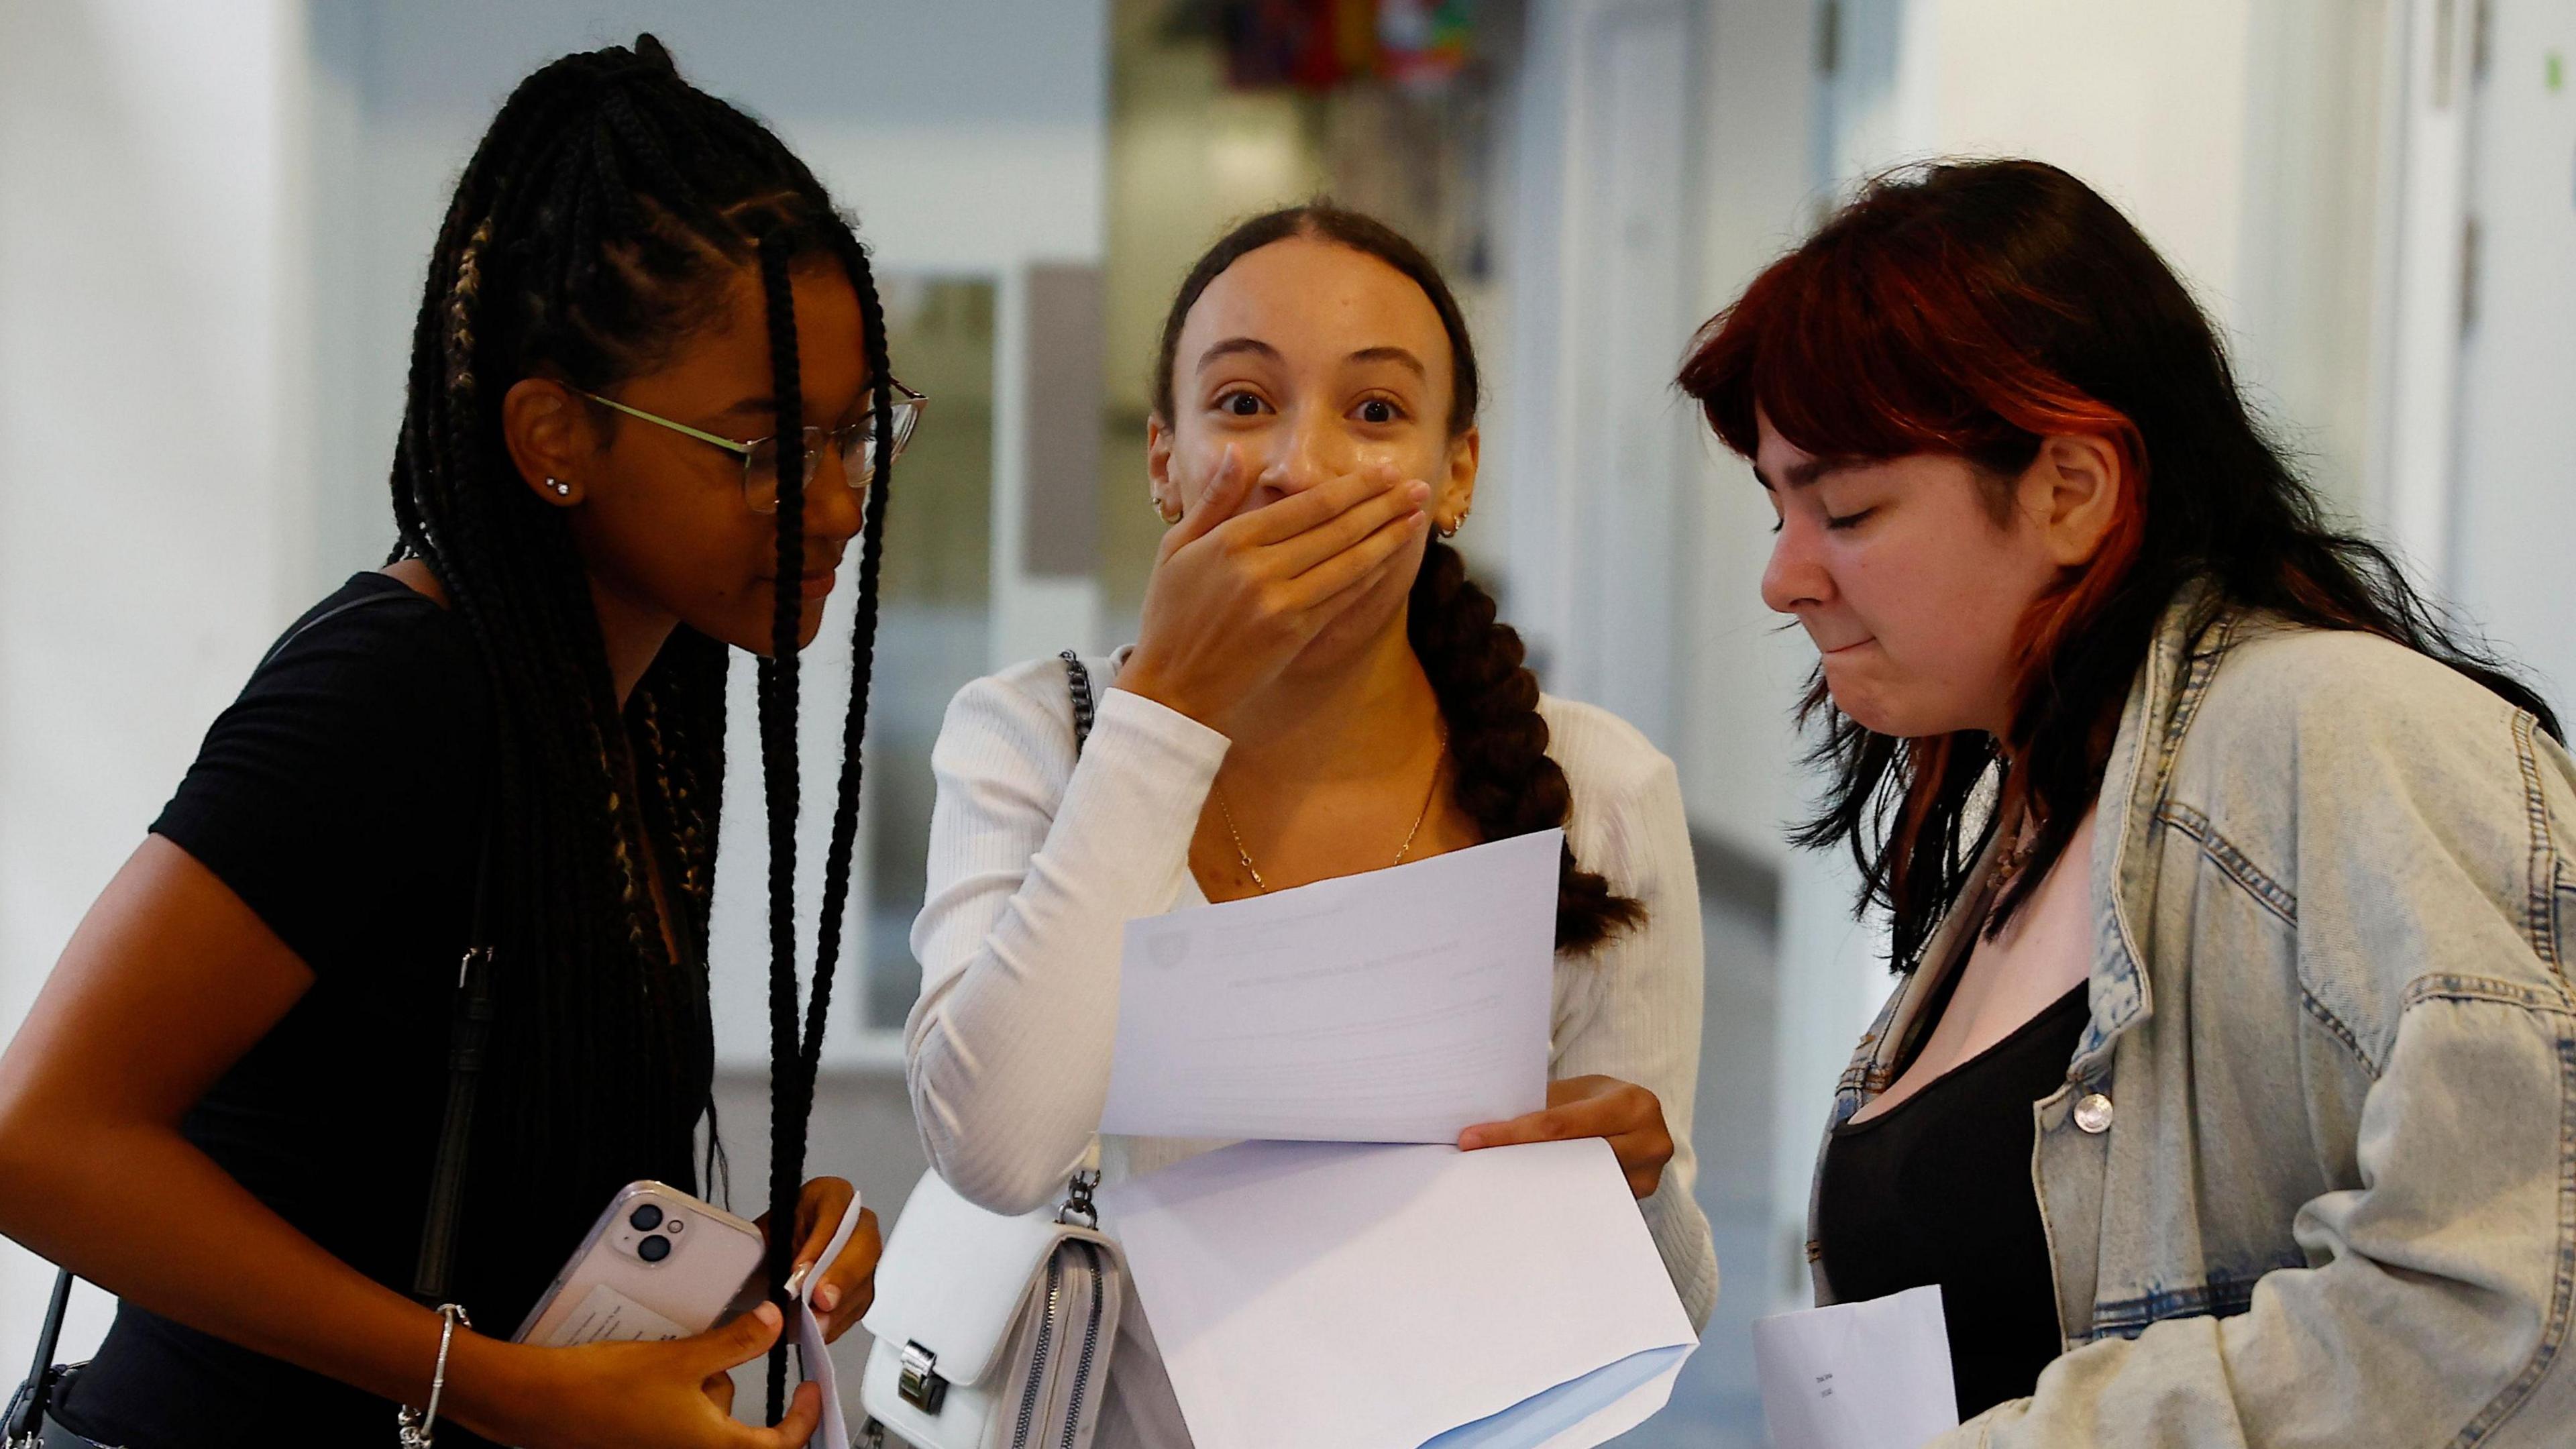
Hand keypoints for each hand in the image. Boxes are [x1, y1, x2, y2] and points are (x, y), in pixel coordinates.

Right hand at [451, 1301, 822, 1448]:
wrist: (543, 1405)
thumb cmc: (603, 1391)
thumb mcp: (683, 1358)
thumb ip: (736, 1342)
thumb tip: (771, 1325)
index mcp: (712, 1447)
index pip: (780, 1445)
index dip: (802, 1418)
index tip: (809, 1393)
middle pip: (738, 1431)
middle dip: (726, 1391)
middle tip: (708, 1361)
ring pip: (706, 1424)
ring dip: (697, 1394)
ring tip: (667, 1367)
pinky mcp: (644, 1448)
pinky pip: (677, 1427)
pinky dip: (673, 1403)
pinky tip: (649, 1383)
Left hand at [764, 1175, 881, 1342]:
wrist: (762, 1269)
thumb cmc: (762, 1248)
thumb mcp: (760, 1240)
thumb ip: (772, 1251)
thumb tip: (788, 1279)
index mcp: (825, 1196)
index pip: (834, 1208)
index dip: (821, 1240)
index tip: (800, 1270)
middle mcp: (851, 1221)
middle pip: (863, 1242)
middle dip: (842, 1274)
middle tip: (821, 1298)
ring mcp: (861, 1255)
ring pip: (866, 1276)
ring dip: (842, 1303)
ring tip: (817, 1323)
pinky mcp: (861, 1285)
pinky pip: (860, 1304)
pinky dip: (840, 1319)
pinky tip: (820, 1329)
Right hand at [1119, 444, 1429, 733]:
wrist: (1171, 685)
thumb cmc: (1169, 614)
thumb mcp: (1176, 547)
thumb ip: (1213, 499)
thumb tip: (1239, 453)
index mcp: (1232, 541)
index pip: (1308, 506)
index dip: (1353, 487)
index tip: (1384, 472)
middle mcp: (1260, 569)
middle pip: (1337, 529)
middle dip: (1383, 505)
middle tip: (1417, 486)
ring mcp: (1281, 604)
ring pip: (1348, 562)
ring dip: (1387, 537)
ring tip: (1416, 516)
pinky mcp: (1295, 634)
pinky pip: (1343, 598)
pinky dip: (1371, 576)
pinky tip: (1390, 558)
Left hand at [1457, 1075, 1674, 1199]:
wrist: (1628, 1115)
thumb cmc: (1592, 1100)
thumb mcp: (1571, 1093)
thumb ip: (1538, 1109)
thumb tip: (1478, 1134)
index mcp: (1632, 1103)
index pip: (1560, 1125)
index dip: (1512, 1133)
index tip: (1472, 1139)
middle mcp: (1649, 1140)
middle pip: (1571, 1159)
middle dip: (1520, 1160)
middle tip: (1475, 1164)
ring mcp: (1647, 1176)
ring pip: (1579, 1185)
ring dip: (1536, 1184)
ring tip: (1494, 1183)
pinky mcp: (1637, 1199)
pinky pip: (1589, 1200)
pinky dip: (1557, 1196)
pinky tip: (1525, 1196)